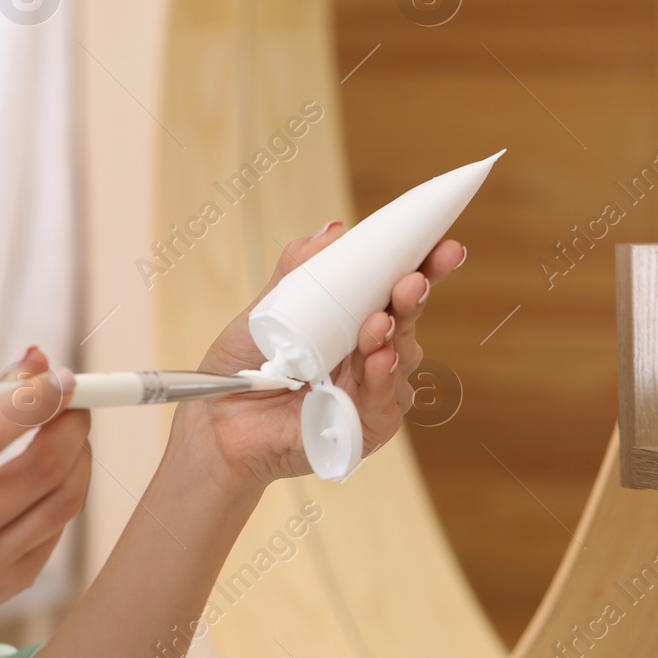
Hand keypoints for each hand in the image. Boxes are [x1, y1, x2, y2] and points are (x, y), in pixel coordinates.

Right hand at [0, 347, 91, 642]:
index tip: (63, 376)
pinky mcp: (14, 583)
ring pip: (66, 499)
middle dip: (72, 423)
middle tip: (76, 402)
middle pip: (44, 467)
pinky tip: (54, 476)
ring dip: (81, 454)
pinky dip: (67, 490)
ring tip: (70, 433)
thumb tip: (39, 361)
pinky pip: (61, 526)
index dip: (36, 398)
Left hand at [175, 220, 466, 492]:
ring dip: (395, 336)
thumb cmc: (242, 369)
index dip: (421, 264)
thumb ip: (299, 271)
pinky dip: (383, 380)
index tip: (441, 244)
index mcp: (352, 318)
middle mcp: (369, 351)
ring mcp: (371, 389)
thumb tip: (335, 231)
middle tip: (413, 279)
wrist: (216, 423)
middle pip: (405, 317)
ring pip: (401, 358)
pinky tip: (379, 361)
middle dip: (414, 294)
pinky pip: (385, 402)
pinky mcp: (365, 426)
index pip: (393, 286)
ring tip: (380, 321)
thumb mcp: (265, 310)